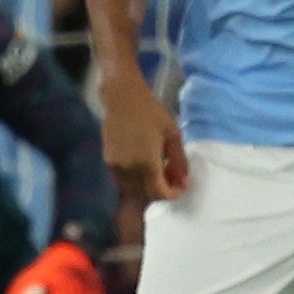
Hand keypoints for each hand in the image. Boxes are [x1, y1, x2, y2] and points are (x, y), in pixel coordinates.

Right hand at [98, 72, 188, 203]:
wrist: (123, 98)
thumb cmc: (151, 113)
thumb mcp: (173, 135)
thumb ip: (180, 161)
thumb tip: (184, 180)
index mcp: (147, 164)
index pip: (160, 193)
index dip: (174, 193)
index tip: (183, 184)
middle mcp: (129, 170)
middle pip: (147, 195)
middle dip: (162, 191)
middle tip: (174, 177)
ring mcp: (116, 166)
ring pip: (133, 190)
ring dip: (147, 187)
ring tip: (159, 171)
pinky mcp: (108, 160)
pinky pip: (123, 180)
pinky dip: (135, 180)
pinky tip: (144, 166)